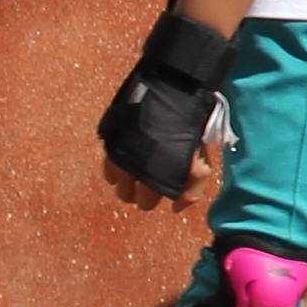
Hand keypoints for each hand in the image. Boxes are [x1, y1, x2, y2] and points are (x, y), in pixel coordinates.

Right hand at [102, 127, 221, 214]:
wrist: (173, 97)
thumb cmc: (189, 133)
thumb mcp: (200, 165)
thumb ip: (191, 192)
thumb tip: (175, 209)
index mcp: (155, 179)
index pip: (145, 203)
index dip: (153, 198)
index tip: (160, 187)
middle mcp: (133, 171)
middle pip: (126, 195)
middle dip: (136, 192)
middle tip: (147, 179)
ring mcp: (120, 156)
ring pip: (115, 181)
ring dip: (124, 180)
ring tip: (136, 169)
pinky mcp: (111, 143)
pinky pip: (107, 165)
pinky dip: (115, 166)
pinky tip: (126, 159)